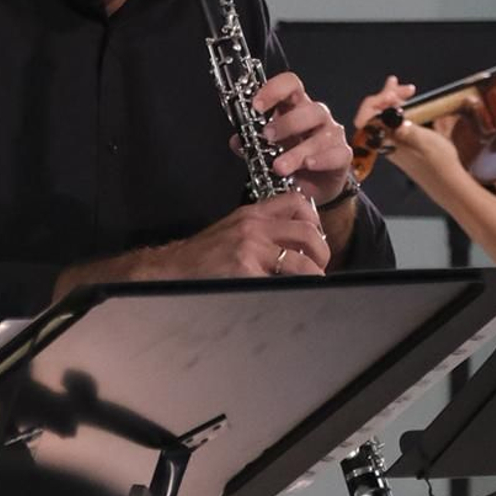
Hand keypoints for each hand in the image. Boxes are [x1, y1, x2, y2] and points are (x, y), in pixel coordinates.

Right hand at [159, 192, 330, 279]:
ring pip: (300, 260)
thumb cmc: (203, 253)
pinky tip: (291, 293)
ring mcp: (250, 249)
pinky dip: (292, 288)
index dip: (314, 218)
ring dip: (313, 274)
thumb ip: (261, 229)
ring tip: (311, 283)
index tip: (316, 236)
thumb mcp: (233, 228)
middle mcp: (254, 227)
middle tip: (319, 266)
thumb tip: (293, 243)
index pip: (295, 202)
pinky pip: (281, 281)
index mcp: (252, 214)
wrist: (174, 267)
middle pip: (307, 232)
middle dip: (321, 252)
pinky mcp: (246, 270)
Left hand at [251, 70, 353, 206]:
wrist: (311, 187)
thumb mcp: (267, 149)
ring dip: (298, 151)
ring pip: (322, 134)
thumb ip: (251, 142)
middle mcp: (316, 116)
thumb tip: (237, 140)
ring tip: (279, 166)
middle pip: (309, 108)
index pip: (290, 85)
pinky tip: (308, 165)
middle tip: (267, 137)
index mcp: (295, 107)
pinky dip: (322, 159)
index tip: (256, 105)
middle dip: (286, 123)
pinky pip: (337, 154)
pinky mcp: (342, 155)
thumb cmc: (290, 158)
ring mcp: (332, 134)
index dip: (274, 89)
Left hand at [351, 76, 462, 194]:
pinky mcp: (402, 142)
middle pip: (375, 113)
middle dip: (387, 96)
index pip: (367, 117)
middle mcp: (386, 141)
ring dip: (394, 100)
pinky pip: (393, 121)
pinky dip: (400, 108)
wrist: (448, 183)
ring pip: (385, 116)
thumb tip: (394, 119)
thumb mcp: (426, 143)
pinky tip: (408, 103)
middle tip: (404, 86)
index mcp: (386, 141)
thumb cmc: (439, 164)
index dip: (377, 101)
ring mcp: (393, 141)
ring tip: (408, 89)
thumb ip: (408, 131)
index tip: (393, 93)